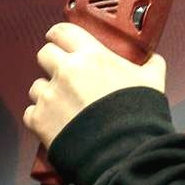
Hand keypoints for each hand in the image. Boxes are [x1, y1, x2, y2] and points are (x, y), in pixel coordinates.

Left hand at [24, 22, 165, 148]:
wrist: (124, 154)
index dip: (60, 35)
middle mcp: (66, 71)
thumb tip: (151, 59)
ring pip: (37, 85)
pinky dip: (42, 117)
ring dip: (48, 92)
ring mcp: (50, 96)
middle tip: (65, 74)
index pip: (62, 31)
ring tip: (65, 104)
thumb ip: (149, 64)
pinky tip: (58, 123)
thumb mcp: (152, 81)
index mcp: (91, 56)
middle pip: (45, 54)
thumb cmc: (137, 117)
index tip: (60, 39)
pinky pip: (31, 112)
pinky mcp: (39, 120)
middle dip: (53, 62)